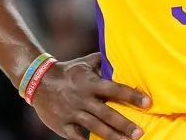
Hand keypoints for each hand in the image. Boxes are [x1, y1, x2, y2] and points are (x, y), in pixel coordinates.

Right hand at [31, 52, 151, 139]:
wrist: (38, 81)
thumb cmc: (68, 71)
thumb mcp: (85, 62)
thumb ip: (103, 61)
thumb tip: (123, 53)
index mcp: (90, 83)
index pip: (114, 89)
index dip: (131, 95)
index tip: (147, 102)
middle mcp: (82, 98)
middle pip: (106, 113)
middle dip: (124, 124)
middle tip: (140, 133)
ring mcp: (72, 113)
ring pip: (94, 127)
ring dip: (112, 136)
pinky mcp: (62, 125)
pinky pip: (76, 137)